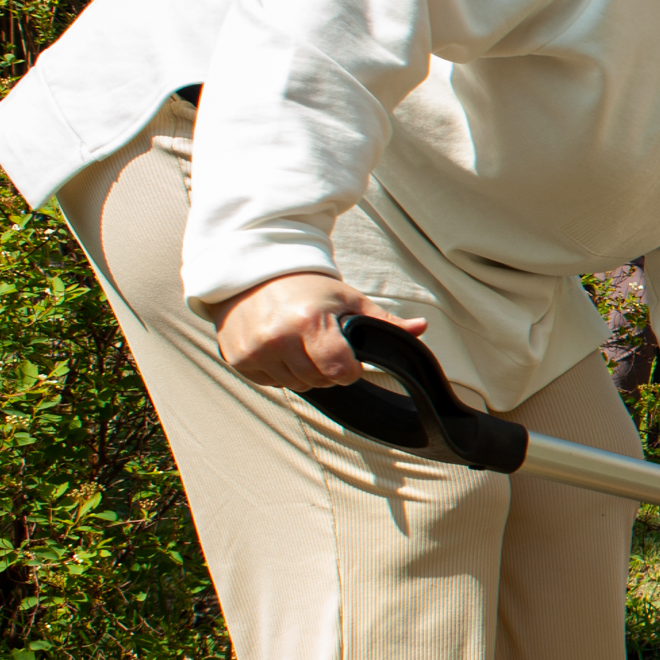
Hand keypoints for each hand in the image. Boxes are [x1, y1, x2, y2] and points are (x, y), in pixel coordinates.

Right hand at [211, 272, 427, 390]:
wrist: (253, 274)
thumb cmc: (308, 288)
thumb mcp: (348, 299)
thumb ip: (384, 321)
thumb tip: (421, 328)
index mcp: (309, 322)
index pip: (340, 373)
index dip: (350, 369)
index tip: (347, 356)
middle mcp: (278, 338)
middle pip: (319, 382)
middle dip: (326, 369)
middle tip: (320, 343)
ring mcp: (254, 350)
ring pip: (295, 385)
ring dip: (303, 372)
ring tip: (299, 343)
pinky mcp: (238, 359)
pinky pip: (271, 383)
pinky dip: (279, 371)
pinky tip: (279, 347)